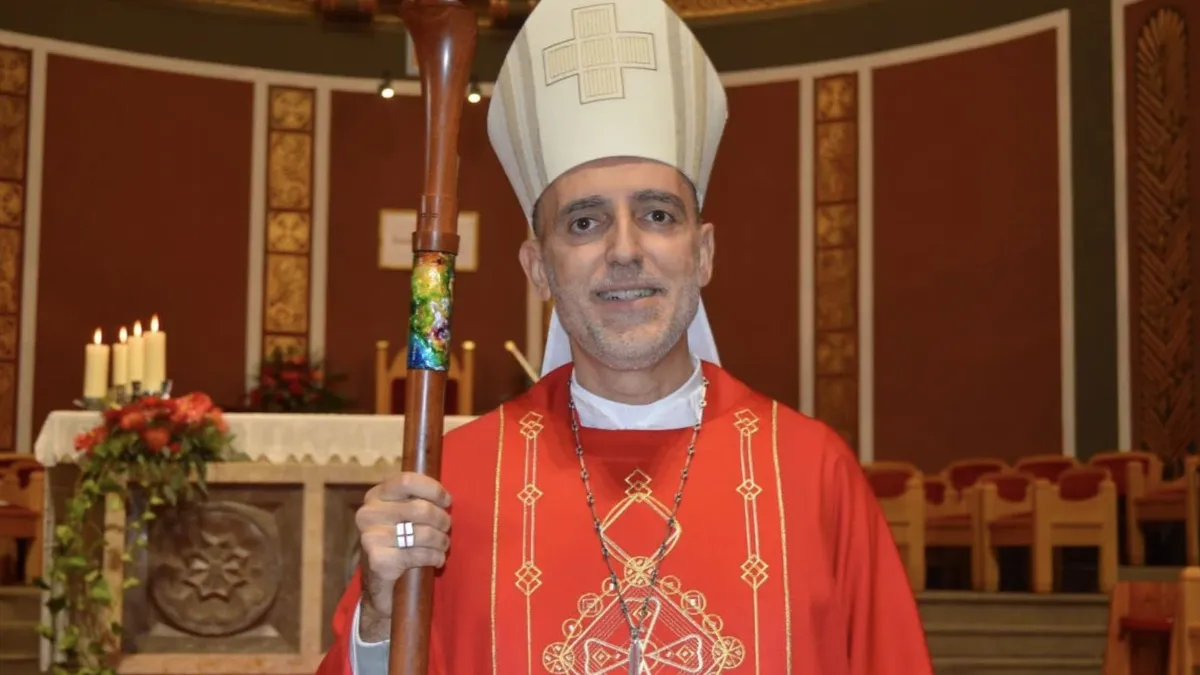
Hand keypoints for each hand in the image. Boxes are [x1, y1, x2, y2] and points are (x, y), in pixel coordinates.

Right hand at [355, 471, 452, 637]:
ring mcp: (370, 537)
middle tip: (446, 528)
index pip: (407, 481)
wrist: (380, 581)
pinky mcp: (378, 560)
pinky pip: (419, 554)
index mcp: (376, 496)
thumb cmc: (398, 541)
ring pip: (424, 533)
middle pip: (421, 508)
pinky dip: (435, 557)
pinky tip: (437, 560)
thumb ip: (416, 500)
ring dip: (441, 541)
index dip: (433, 489)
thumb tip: (445, 497)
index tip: (447, 501)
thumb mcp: (403, 514)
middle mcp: (368, 513)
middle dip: (442, 519)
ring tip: (443, 545)